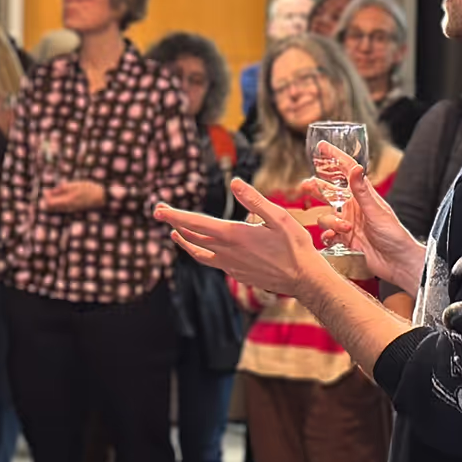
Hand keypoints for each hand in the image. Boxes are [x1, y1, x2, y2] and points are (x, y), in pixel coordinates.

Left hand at [41, 179, 104, 213]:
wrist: (101, 197)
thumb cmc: (88, 189)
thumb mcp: (75, 185)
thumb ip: (62, 189)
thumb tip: (50, 191)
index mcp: (67, 201)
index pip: (49, 202)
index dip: (46, 196)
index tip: (46, 189)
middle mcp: (67, 207)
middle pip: (51, 207)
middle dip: (48, 200)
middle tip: (50, 191)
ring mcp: (71, 209)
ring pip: (56, 209)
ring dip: (53, 202)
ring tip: (56, 193)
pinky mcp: (74, 209)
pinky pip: (62, 209)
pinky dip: (59, 203)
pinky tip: (63, 196)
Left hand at [156, 182, 324, 299]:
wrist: (303, 279)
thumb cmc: (295, 246)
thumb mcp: (279, 217)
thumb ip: (254, 200)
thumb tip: (234, 182)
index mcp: (234, 235)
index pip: (195, 224)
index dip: (175, 215)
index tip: (158, 209)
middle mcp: (227, 252)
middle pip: (192, 237)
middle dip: (174, 223)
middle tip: (160, 212)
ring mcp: (230, 265)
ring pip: (198, 252)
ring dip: (184, 241)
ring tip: (174, 233)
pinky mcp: (236, 273)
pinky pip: (211, 262)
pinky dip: (200, 252)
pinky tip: (203, 249)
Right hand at [300, 142, 424, 287]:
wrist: (397, 263)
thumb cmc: (394, 235)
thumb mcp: (377, 211)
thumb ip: (362, 191)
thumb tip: (356, 168)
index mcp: (363, 196)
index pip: (347, 171)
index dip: (334, 157)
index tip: (322, 146)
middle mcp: (354, 208)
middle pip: (329, 193)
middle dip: (316, 188)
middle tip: (305, 186)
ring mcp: (349, 224)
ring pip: (326, 216)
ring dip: (330, 222)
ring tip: (346, 229)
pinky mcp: (345, 240)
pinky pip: (327, 235)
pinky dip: (327, 236)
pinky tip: (333, 239)